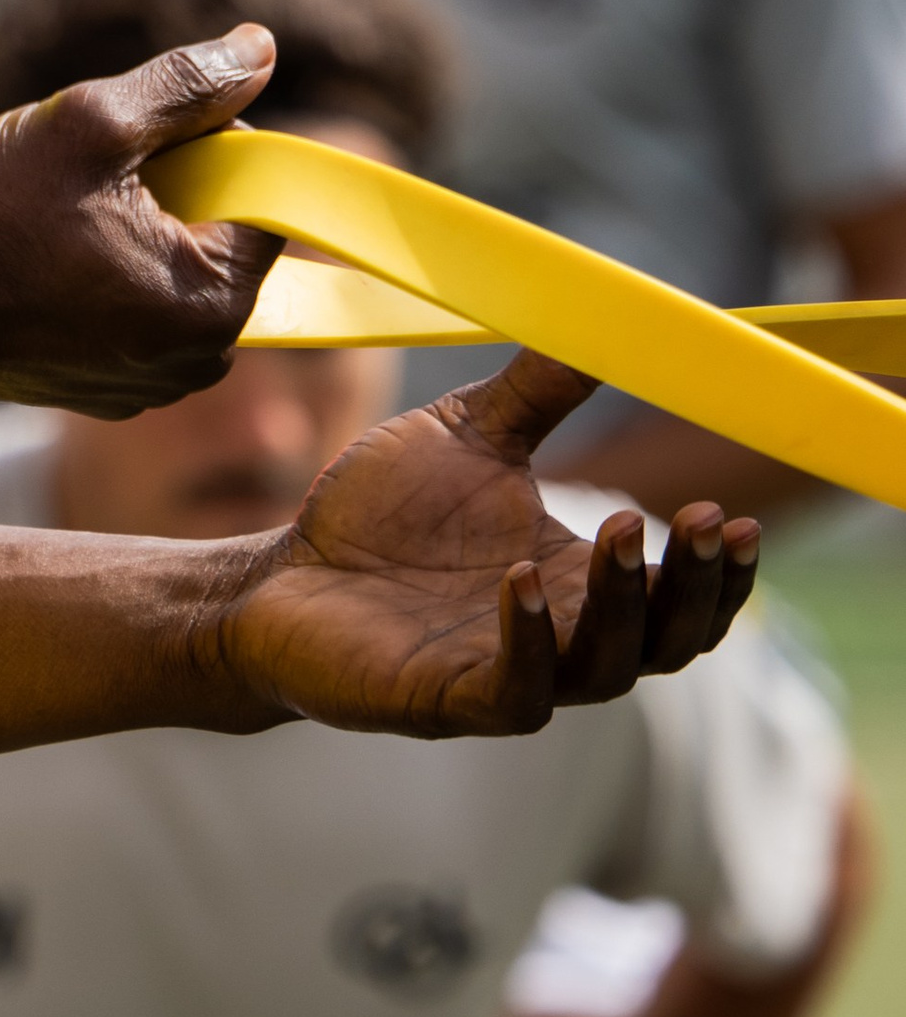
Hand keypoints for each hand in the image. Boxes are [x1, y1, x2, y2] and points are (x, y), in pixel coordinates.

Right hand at [0, 26, 284, 415]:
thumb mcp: (94, 123)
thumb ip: (187, 85)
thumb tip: (261, 48)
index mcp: (212, 303)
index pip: (263, 203)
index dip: (210, 150)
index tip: (138, 139)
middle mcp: (196, 362)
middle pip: (222, 241)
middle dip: (174, 194)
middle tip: (94, 175)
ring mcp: (150, 385)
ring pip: (177, 274)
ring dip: (139, 231)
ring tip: (62, 216)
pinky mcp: (108, 392)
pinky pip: (139, 313)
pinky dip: (110, 276)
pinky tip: (48, 256)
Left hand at [212, 352, 759, 737]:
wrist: (280, 570)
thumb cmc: (381, 513)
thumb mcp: (471, 435)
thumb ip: (539, 391)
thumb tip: (608, 317)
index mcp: (577, 582)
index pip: (678, 600)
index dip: (717, 572)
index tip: (737, 518)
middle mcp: (560, 638)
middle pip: (664, 642)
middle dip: (694, 588)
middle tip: (707, 522)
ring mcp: (505, 672)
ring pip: (601, 667)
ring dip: (620, 603)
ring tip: (620, 528)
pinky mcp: (445, 698)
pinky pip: (513, 689)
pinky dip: (529, 639)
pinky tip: (523, 579)